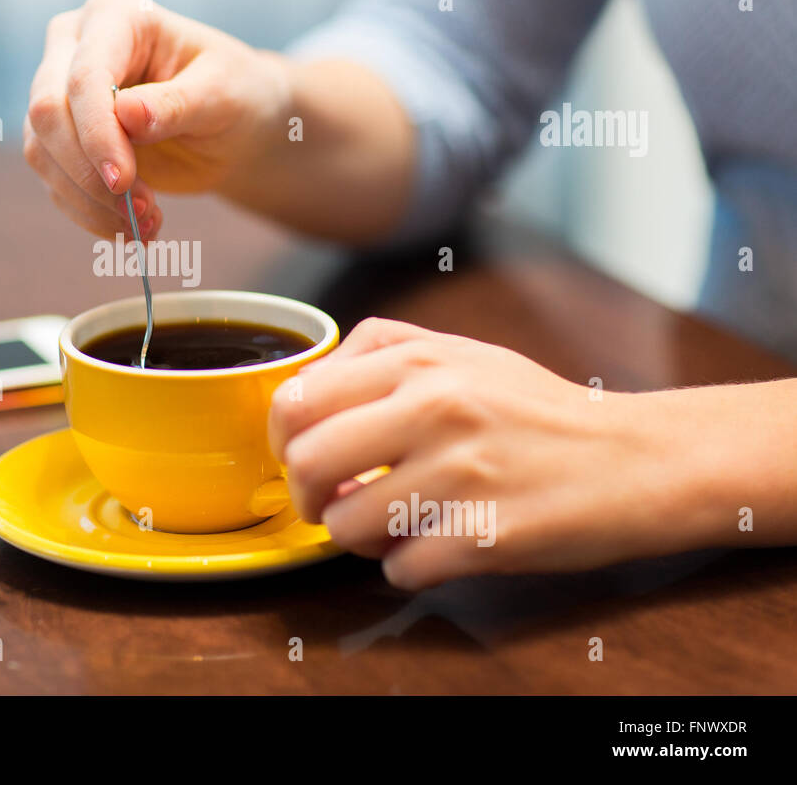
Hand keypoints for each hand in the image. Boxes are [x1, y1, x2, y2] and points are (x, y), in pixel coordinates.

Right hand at [23, 0, 291, 238]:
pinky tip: (132, 228)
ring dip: (89, 200)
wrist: (235, 124)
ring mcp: (60, 91)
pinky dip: (89, 213)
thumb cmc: (235, 92)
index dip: (97, 133)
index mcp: (115, 16)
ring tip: (147, 225)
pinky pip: (55, 180)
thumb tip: (127, 115)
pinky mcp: (61, 138)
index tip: (124, 183)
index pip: (85, 76)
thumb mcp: (222, 94)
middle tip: (140, 212)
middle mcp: (74, 46)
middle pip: (47, 111)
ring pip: (41, 151)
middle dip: (88, 171)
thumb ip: (176, 103)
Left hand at [268, 318, 720, 589]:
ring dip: (359, 537)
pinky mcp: (485, 536)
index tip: (299, 455)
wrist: (637, 459)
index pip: (297, 398)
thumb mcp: (461, 353)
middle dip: (307, 495)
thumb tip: (304, 392)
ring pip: (345, 525)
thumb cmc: (539, 411)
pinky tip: (439, 546)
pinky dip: (408, 567)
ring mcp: (461, 474)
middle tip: (331, 501)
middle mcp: (435, 408)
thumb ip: (382, 355)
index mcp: (420, 360)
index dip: (284, 438)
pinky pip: (399, 569)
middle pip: (306, 463)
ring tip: (395, 524)